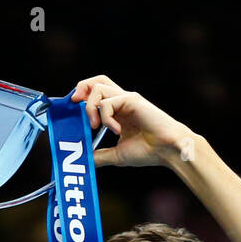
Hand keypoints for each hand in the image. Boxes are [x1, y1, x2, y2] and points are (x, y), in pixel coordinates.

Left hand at [71, 75, 196, 168]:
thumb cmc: (149, 151)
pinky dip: (105, 117)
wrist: (168, 150)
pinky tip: (116, 130)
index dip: (81, 98)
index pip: (96, 94)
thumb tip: (84, 161)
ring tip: (95, 126)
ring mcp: (126, 99)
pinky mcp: (132, 100)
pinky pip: (108, 102)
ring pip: (98, 89)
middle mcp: (121, 101)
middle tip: (75, 106)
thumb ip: (100, 155)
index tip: (72, 113)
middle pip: (96, 81)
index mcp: (117, 111)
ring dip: (90, 108)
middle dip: (81, 89)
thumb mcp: (117, 155)